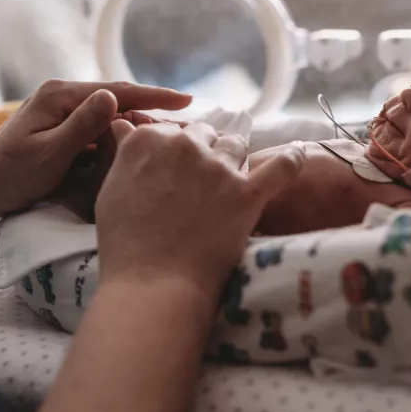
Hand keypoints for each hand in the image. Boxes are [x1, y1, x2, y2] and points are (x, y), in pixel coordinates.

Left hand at [0, 80, 190, 218]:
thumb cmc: (10, 176)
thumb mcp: (49, 153)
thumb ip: (81, 125)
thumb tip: (111, 96)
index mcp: (60, 95)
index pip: (117, 91)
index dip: (155, 95)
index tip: (188, 100)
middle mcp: (63, 97)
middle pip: (120, 103)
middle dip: (155, 114)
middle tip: (193, 127)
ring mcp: (64, 114)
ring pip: (113, 119)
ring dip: (142, 129)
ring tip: (176, 141)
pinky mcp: (64, 131)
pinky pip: (101, 133)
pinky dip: (123, 141)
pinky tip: (144, 152)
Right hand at [94, 120, 305, 298]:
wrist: (153, 285)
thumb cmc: (125, 245)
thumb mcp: (111, 190)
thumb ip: (127, 152)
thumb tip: (125, 125)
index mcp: (148, 140)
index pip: (172, 130)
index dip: (177, 149)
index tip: (179, 168)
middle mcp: (184, 145)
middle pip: (206, 133)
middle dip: (206, 151)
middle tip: (205, 180)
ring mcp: (218, 168)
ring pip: (237, 144)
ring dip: (236, 158)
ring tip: (234, 179)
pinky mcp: (247, 193)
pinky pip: (283, 166)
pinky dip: (293, 159)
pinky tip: (299, 155)